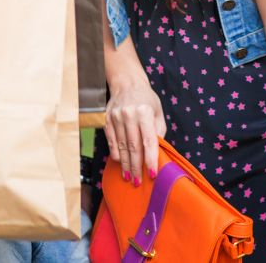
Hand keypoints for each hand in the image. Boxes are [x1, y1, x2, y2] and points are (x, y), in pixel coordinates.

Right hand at [105, 70, 166, 187]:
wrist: (127, 84)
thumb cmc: (146, 99)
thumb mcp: (157, 111)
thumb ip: (158, 131)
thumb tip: (157, 152)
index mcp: (144, 112)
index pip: (148, 140)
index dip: (150, 159)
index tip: (152, 173)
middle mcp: (129, 114)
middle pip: (133, 146)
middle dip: (137, 166)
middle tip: (139, 181)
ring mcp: (116, 117)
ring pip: (121, 146)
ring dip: (125, 164)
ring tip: (130, 177)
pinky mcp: (107, 120)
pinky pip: (111, 141)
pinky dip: (116, 154)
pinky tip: (120, 163)